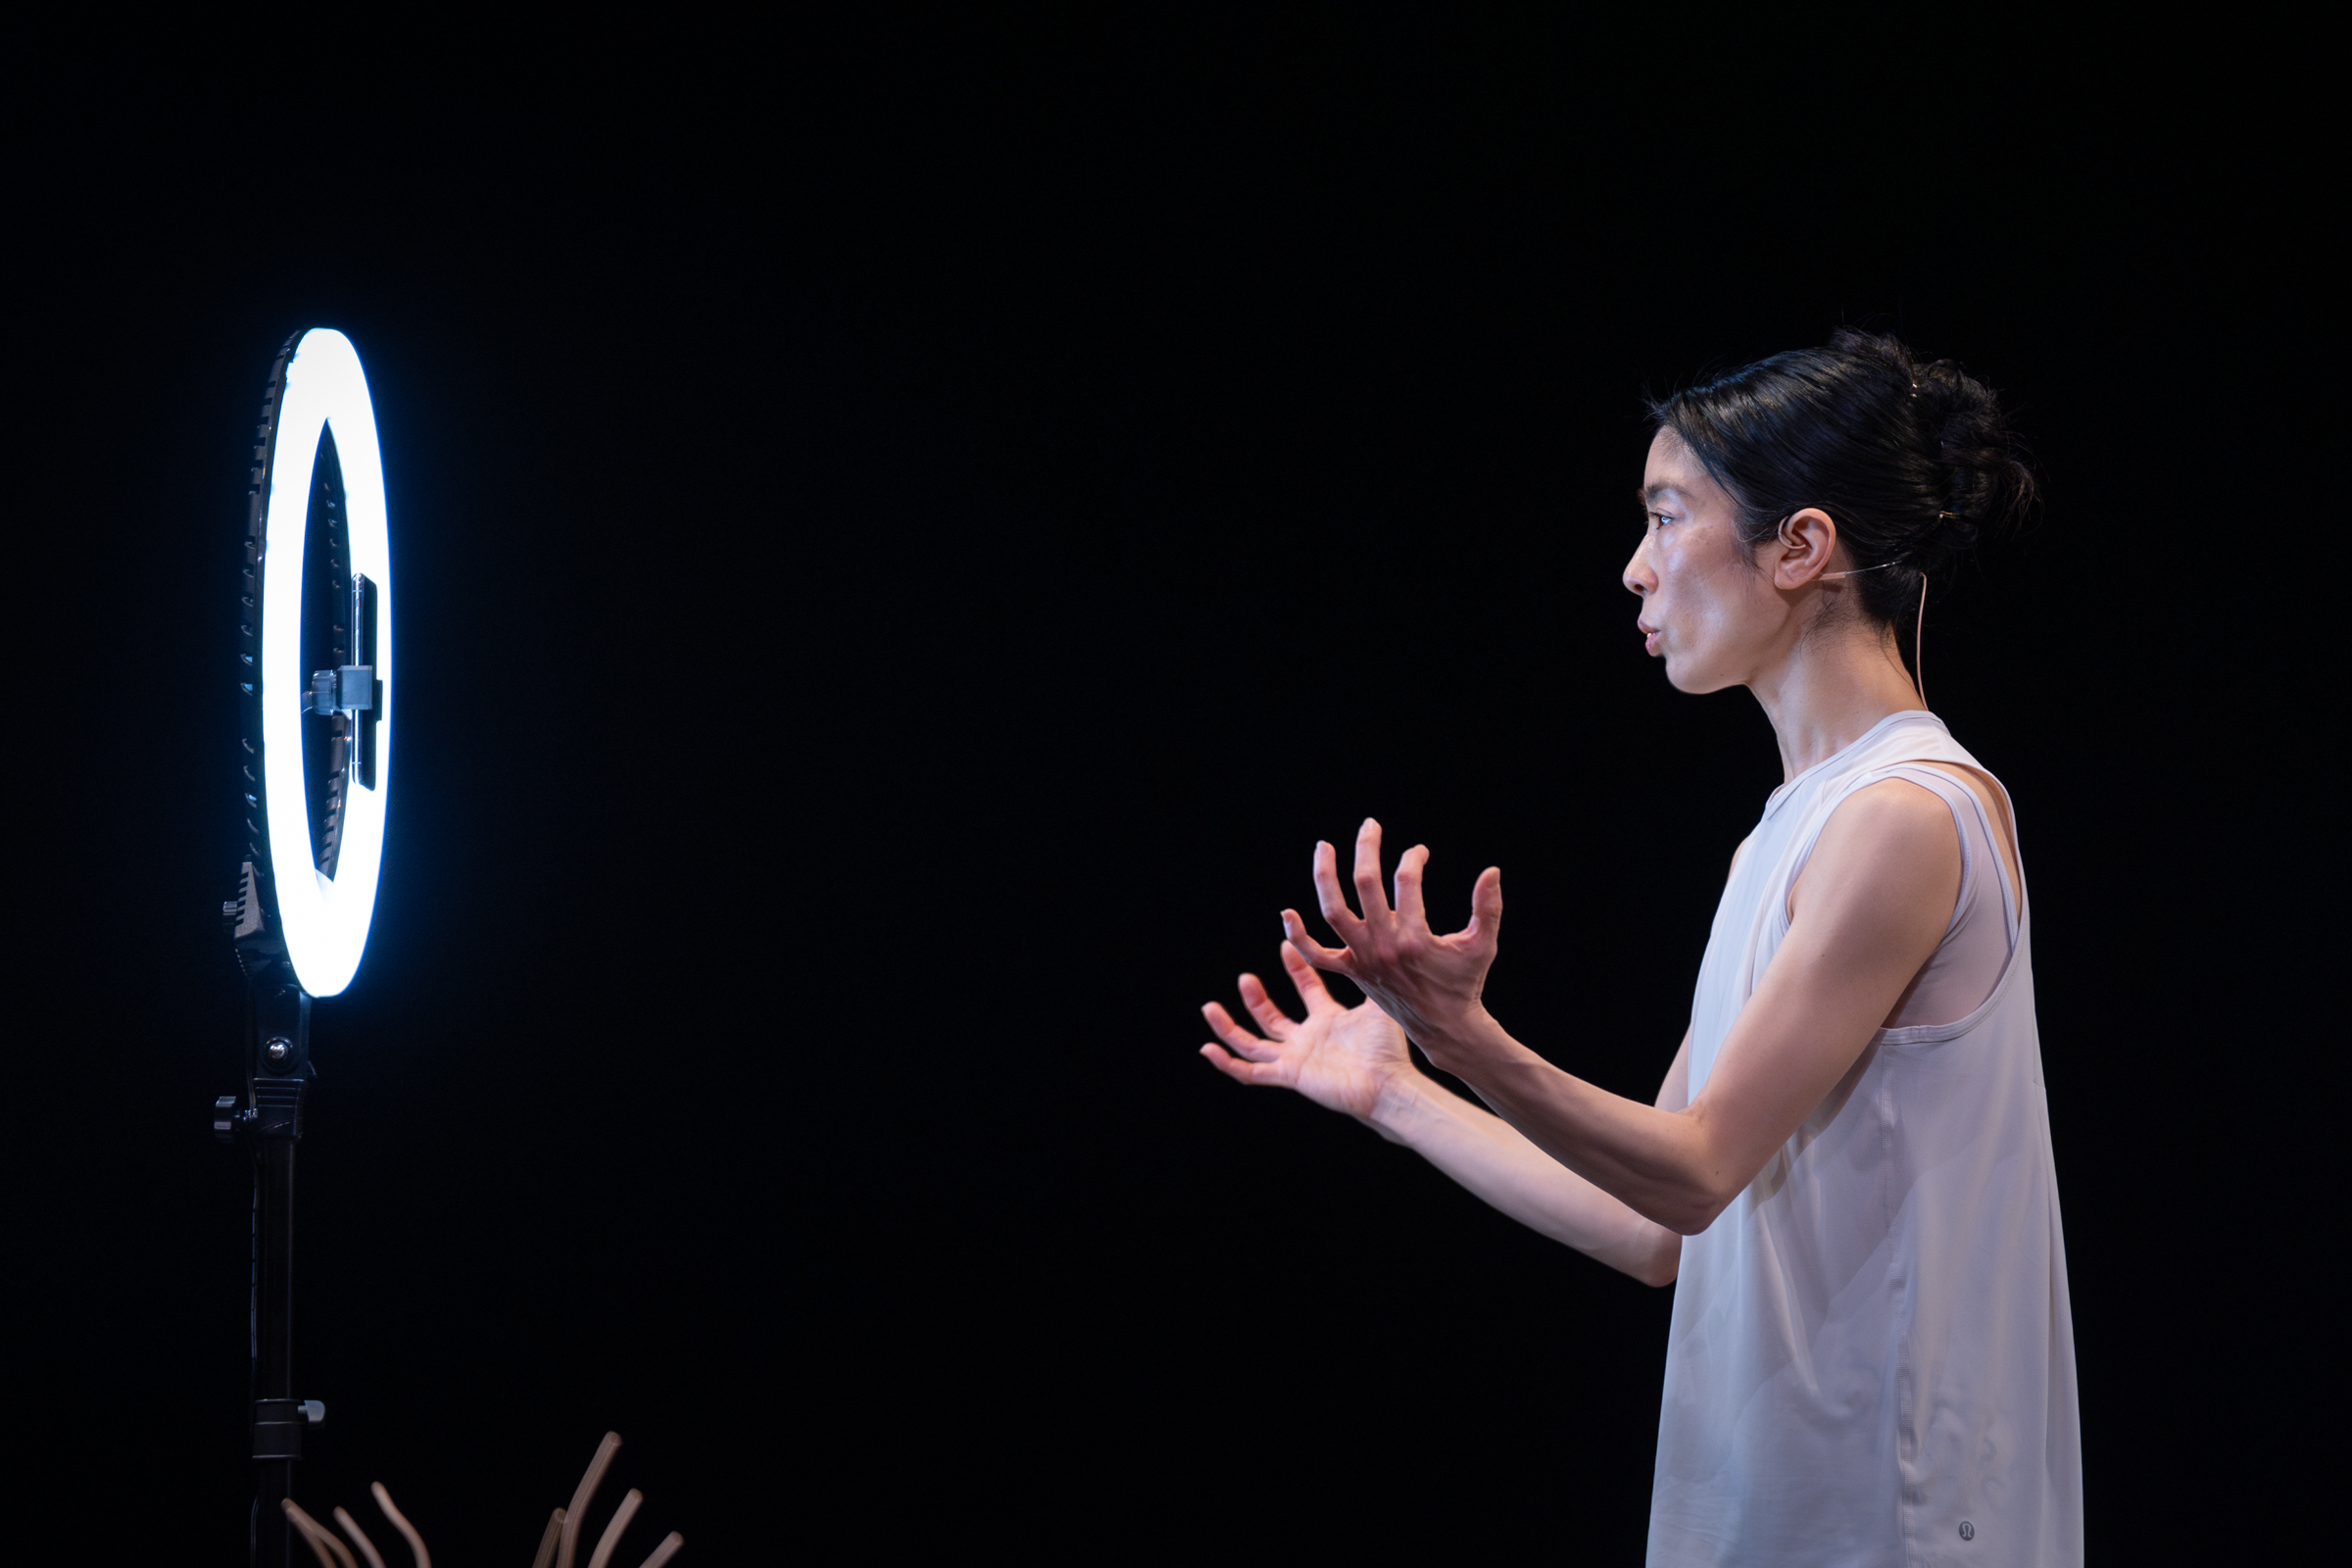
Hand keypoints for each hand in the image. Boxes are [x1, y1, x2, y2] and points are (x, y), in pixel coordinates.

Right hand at [1200, 940, 1412, 1118]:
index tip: (1285, 944)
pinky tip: (1207, 1049)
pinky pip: (1250, 1072)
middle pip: (1270, 1018)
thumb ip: (1372, 978)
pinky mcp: (1288, 1076)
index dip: (1294, 967)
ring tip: (1208, 1007)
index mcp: (1328, 1020)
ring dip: (1229, 1027)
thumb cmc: (1388, 1050)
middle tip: (1245, 977)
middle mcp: (1308, 1040)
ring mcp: (1296, 1059)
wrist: (1387, 1084)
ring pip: (1252, 1044)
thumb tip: (1378, 947)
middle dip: (1255, 997)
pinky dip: (1227, 1063)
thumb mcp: (1377, 1005)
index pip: (1306, 989)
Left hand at [1280, 818, 1501, 1055]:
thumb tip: (1493, 870)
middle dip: (1367, 849)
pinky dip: (1298, 937)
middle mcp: (1383, 946)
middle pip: (1365, 884)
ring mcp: (1362, 959)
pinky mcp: (1351, 972)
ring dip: (1324, 876)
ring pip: (1333, 911)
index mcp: (1414, 938)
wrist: (1443, 1026)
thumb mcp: (1483, 945)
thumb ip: (1488, 907)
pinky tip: (1286, 913)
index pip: (1406, 881)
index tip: (1420, 852)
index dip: (1413, 859)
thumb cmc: (1465, 983)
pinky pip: (1316, 955)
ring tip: (1323, 846)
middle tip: (1370, 825)